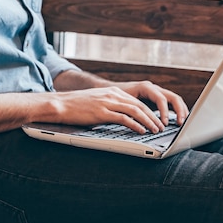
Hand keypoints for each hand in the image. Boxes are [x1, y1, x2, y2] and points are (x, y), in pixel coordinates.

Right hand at [52, 82, 187, 133]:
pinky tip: (141, 131)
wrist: (61, 104)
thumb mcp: (98, 101)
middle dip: (153, 116)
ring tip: (156, 130)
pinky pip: (123, 118)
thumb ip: (111, 106)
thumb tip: (123, 118)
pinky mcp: (102, 112)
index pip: (137, 101)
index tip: (157, 119)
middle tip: (162, 126)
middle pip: (139, 105)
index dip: (149, 111)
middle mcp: (112, 94)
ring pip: (135, 111)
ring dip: (148, 121)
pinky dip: (135, 125)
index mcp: (113, 91)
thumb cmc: (77, 106)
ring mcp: (107, 102)